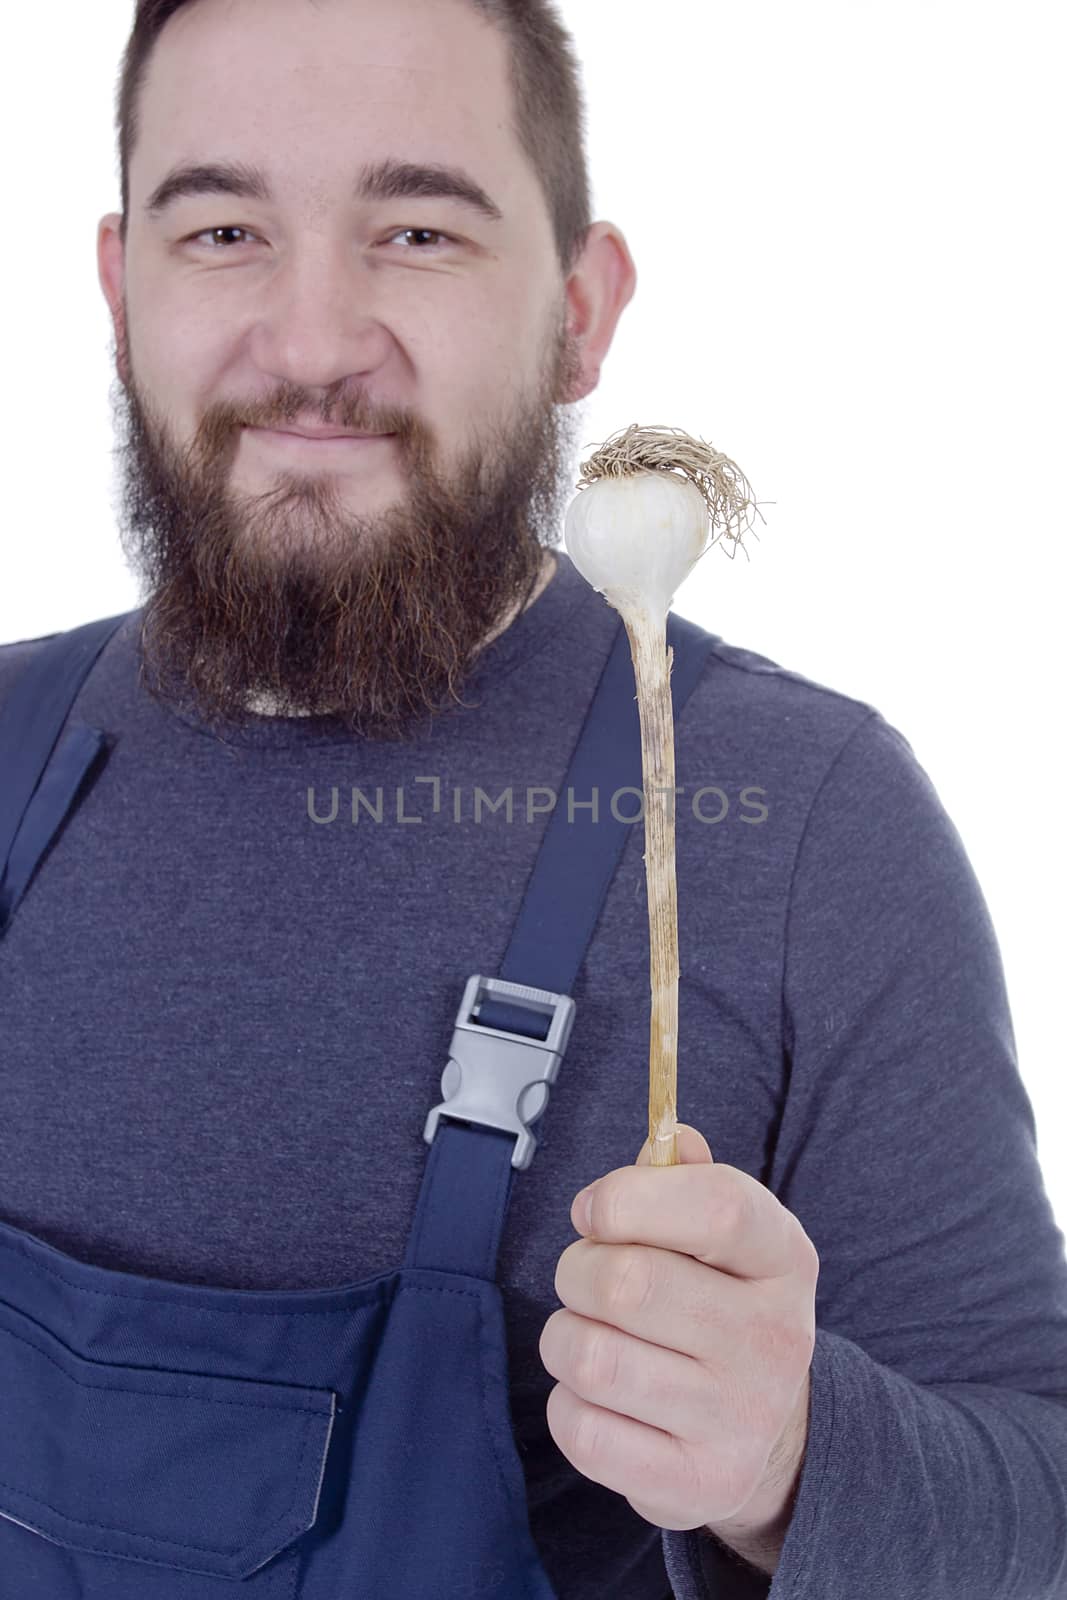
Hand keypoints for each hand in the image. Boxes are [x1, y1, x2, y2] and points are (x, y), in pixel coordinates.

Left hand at [538, 1124, 817, 1532]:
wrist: (767, 1440)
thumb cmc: (722, 1306)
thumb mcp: (726, 1237)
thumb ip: (688, 1178)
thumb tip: (668, 1135)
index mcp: (785, 1260)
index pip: (717, 1207)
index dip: (632, 1196)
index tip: (594, 1208)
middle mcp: (773, 1341)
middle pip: (630, 1283)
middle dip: (577, 1268)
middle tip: (585, 1276)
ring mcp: (737, 1420)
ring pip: (592, 1356)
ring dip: (565, 1335)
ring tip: (589, 1333)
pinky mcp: (692, 1484)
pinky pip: (581, 1429)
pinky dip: (567, 1403)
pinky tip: (599, 1395)